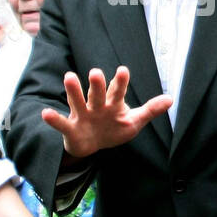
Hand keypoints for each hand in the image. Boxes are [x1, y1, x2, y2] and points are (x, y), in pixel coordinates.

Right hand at [41, 67, 171, 159]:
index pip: (118, 91)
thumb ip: (150, 110)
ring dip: (74, 91)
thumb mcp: (133, 121)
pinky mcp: (71, 128)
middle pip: (97, 93)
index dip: (120, 82)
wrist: (92, 146)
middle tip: (96, 72)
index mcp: (113, 103)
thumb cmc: (113, 128)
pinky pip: (62, 123)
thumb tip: (171, 99)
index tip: (123, 70)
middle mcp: (96, 105)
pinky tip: (46, 113)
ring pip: (78, 102)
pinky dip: (54, 119)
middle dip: (97, 84)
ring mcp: (82, 115)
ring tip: (69, 77)